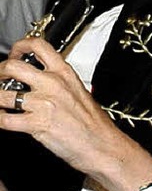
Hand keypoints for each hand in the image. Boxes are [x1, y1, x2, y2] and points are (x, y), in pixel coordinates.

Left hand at [0, 37, 128, 175]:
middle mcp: (52, 84)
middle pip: (12, 66)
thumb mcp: (79, 91)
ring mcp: (43, 103)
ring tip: (0, 103)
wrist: (103, 145)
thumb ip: (59, 82)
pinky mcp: (36, 123)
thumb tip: (39, 79)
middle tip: (0, 79)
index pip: (38, 45)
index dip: (19, 47)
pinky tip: (2, 119)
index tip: (15, 54)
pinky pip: (4, 120)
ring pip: (2, 94)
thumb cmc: (94, 124)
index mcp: (64, 73)